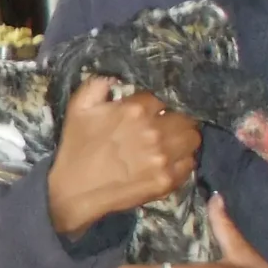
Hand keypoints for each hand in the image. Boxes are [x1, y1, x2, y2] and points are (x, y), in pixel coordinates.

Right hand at [46, 75, 202, 235]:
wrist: (74, 191)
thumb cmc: (76, 147)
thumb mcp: (78, 107)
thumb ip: (98, 84)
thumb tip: (117, 76)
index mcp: (135, 109)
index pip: (164, 96)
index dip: (160, 102)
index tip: (156, 108)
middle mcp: (154, 131)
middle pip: (185, 117)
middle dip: (178, 117)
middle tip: (169, 124)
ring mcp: (162, 158)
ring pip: (193, 139)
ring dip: (184, 138)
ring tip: (174, 141)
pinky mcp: (166, 180)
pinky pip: (189, 164)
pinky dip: (183, 160)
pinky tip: (171, 161)